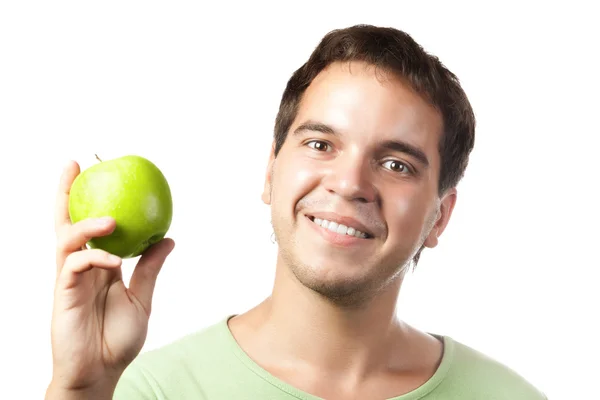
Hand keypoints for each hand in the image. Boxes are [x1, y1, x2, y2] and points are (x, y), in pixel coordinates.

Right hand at [47, 160, 174, 395]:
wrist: (101, 372)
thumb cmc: (117, 339)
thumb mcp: (141, 298)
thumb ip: (149, 269)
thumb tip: (168, 238)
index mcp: (99, 266)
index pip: (91, 226)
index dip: (91, 200)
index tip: (100, 173)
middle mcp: (81, 267)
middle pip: (68, 222)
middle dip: (67, 193)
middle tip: (74, 165)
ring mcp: (70, 280)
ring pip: (66, 240)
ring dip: (86, 225)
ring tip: (110, 220)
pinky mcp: (63, 295)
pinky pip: (74, 267)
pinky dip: (93, 258)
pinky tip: (111, 261)